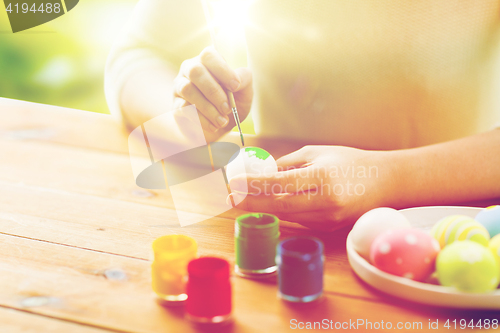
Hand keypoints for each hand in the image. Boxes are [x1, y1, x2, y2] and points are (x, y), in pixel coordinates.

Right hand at [173, 46, 252, 140]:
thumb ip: (243, 79)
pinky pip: (184, 108)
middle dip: (214, 91)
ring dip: (208, 108)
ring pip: (188, 90)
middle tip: (227, 108)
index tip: (235, 86)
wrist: (220, 125)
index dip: (222, 69)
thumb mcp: (244, 90)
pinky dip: (202, 119)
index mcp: (208, 62)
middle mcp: (190, 69)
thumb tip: (236, 80)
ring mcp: (180, 86)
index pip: (209, 55)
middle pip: (195, 71)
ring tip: (222, 121)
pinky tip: (213, 126)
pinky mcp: (175, 105)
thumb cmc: (232, 102)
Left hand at [229, 146, 396, 230]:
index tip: (233, 181)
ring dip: (262, 207)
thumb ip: (288, 164)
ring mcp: (328, 219)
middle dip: (250, 202)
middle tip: (229, 196)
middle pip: (278, 206)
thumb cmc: (351, 161)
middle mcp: (325, 203)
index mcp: (323, 178)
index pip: (280, 184)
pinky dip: (280, 212)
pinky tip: (266, 205)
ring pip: (285, 216)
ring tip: (242, 199)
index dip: (253, 185)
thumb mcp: (318, 153)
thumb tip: (261, 173)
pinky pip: (297, 220)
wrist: (386, 183)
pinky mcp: (328, 228)